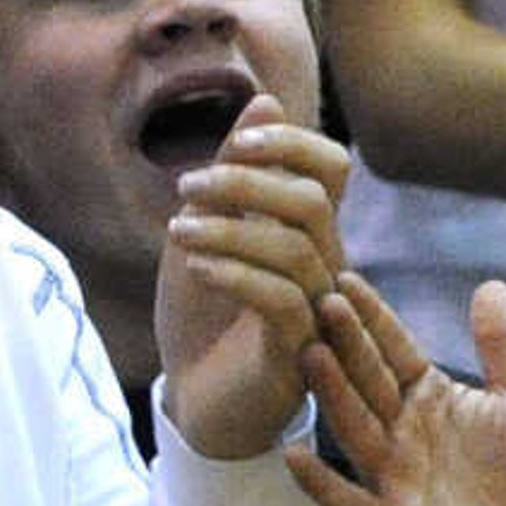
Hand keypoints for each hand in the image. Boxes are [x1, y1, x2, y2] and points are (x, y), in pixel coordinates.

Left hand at [155, 98, 349, 458]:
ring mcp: (315, 311)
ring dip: (228, 229)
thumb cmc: (206, 316)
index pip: (330, 167)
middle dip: (246, 183)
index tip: (236, 142)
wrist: (198, 403)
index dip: (290, 142)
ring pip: (296, 249)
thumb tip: (265, 102)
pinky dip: (234, 274)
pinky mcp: (295, 354)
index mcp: (308, 233)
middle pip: (312, 201)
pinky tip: (195, 269)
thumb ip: (235, 175)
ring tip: (175, 232)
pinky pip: (282, 301)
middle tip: (186, 187)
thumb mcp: (208, 232)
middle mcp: (324, 267)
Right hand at [289, 274, 505, 505]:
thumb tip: (490, 284)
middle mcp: (403, 432)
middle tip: (322, 302)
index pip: (394, 351)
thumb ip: (500, 347)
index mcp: (431, 399)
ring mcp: (393, 477)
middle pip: (367, 382)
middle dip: (347, 344)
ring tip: (310, 355)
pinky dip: (322, 481)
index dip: (374, 319)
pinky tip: (294, 455)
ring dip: (332, 395)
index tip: (346, 279)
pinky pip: (348, 500)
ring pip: (355, 429)